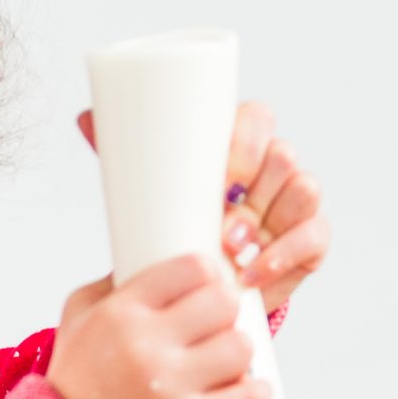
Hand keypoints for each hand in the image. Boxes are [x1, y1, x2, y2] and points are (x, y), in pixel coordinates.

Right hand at [44, 255, 270, 398]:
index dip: (210, 273)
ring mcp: (170, 388)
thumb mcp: (78, 318)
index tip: (210, 285)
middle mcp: (145, 346)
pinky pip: (248, 397)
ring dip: (240, 352)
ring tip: (228, 359)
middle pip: (224, 302)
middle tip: (219, 324)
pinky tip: (248, 389)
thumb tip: (152, 250)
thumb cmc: (77, 380)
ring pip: (241, 347)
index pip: (193, 268)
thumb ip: (113, 282)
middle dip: (228, 310)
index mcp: (121, 312)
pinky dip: (255, 392)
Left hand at [75, 102, 328, 313]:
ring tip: (229, 247)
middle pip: (282, 155)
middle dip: (254, 184)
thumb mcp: (154, 189)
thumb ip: (126, 151)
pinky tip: (252, 272)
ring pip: (303, 190)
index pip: (257, 119)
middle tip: (219, 219)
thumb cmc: (178, 223)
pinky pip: (312, 238)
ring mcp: (295, 203)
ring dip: (267, 221)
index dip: (244, 139)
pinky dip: (282, 257)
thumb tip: (85, 116)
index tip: (217, 169)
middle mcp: (274, 167)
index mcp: (242, 143)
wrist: (202, 282)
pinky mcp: (310, 240)